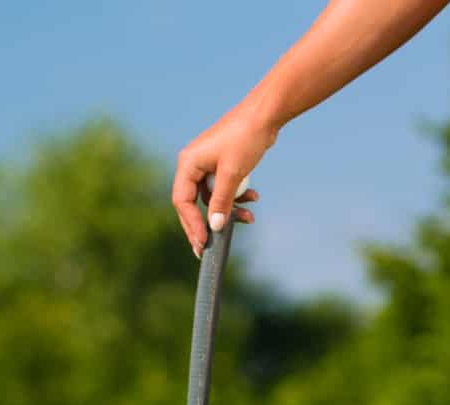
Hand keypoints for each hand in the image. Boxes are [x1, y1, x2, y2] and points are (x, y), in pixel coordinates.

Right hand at [172, 110, 268, 255]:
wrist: (267, 113)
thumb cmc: (246, 137)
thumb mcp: (232, 173)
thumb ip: (221, 202)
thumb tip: (214, 227)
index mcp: (188, 164)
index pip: (182, 202)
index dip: (192, 224)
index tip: (203, 242)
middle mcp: (193, 164)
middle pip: (194, 203)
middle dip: (207, 223)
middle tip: (211, 245)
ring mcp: (207, 164)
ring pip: (213, 197)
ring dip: (229, 208)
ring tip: (249, 217)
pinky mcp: (222, 164)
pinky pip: (224, 187)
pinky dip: (237, 195)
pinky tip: (253, 198)